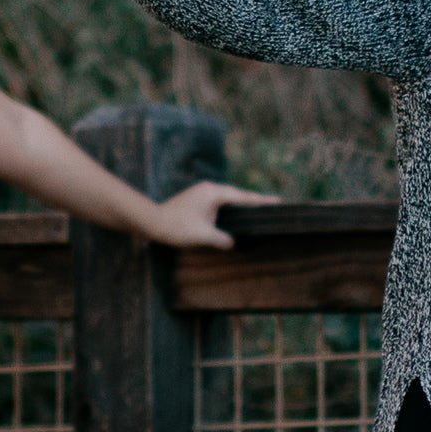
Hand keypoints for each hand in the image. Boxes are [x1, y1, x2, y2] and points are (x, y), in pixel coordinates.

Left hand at [144, 179, 272, 249]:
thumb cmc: (177, 228)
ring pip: (228, 197)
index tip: (278, 201)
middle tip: (273, 205)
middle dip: (254, 201)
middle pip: (238, 194)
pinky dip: (229, 206)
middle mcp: (210, 188)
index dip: (262, 201)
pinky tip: (234, 214)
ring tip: (258, 209)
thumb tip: (233, 242)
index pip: (244, 197)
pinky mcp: (196, 197)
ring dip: (241, 204)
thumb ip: (223, 239)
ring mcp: (202, 191)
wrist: (152, 222)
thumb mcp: (204, 236)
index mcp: (215, 193)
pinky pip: (219, 200)